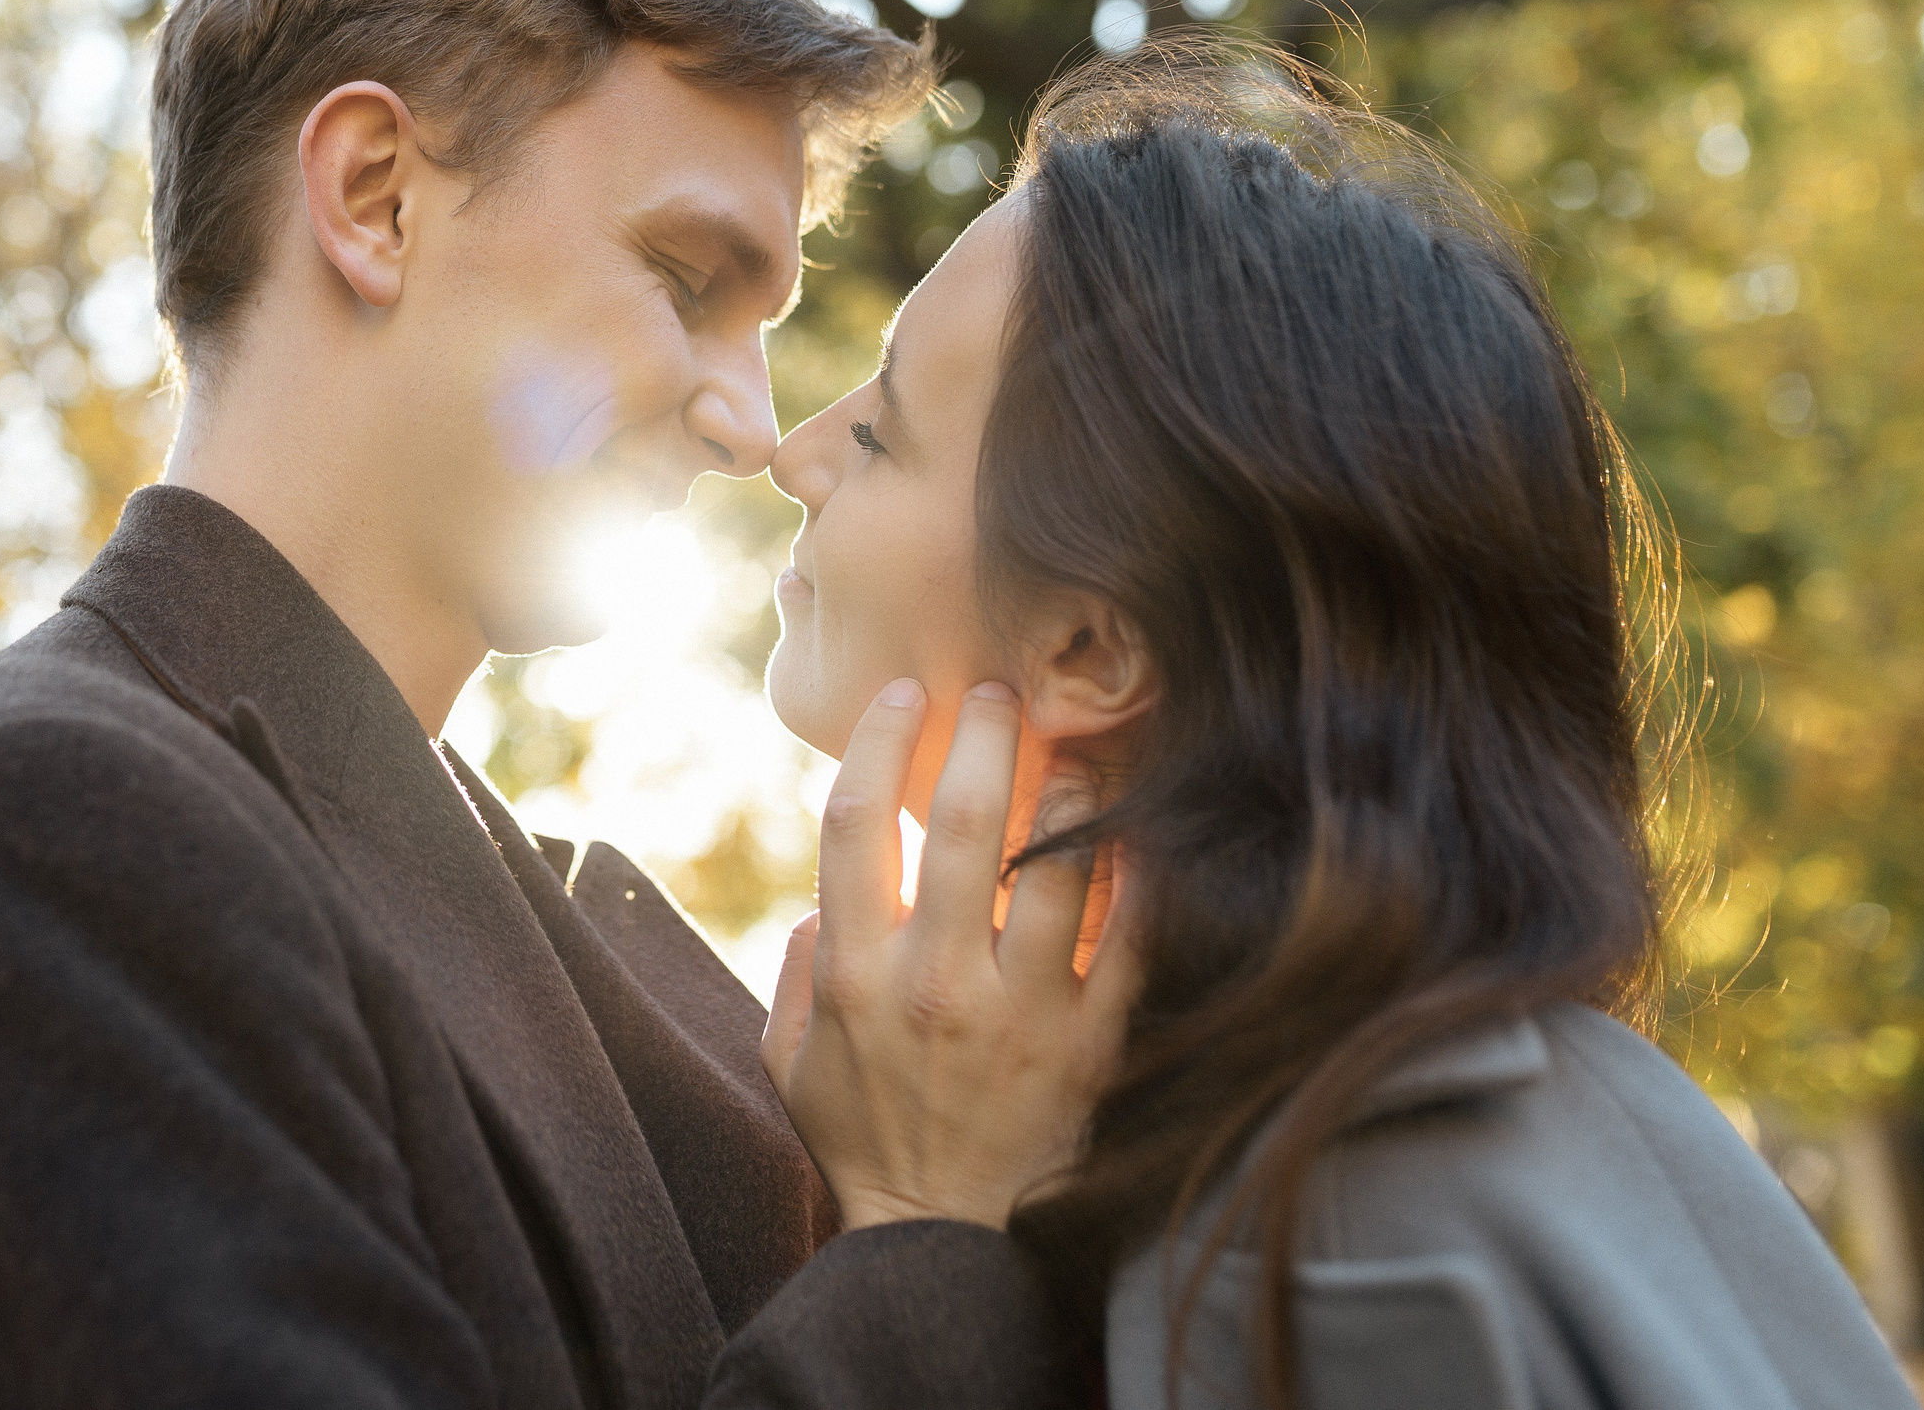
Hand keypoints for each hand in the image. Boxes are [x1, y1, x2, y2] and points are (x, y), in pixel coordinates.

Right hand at [761, 678, 1140, 1232]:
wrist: (939, 1235)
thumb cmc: (859, 1136)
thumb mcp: (787, 1056)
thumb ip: (795, 967)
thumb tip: (827, 894)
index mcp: (853, 973)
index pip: (855, 824)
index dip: (878, 742)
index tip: (904, 696)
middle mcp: (934, 980)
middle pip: (960, 821)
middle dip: (983, 733)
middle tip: (999, 688)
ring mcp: (1020, 1010)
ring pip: (1055, 865)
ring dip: (1068, 788)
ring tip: (1075, 746)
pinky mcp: (1089, 1041)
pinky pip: (1128, 935)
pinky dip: (1136, 872)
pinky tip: (1136, 829)